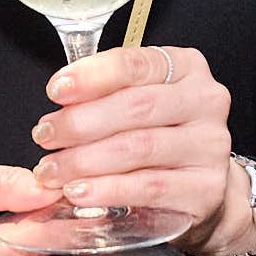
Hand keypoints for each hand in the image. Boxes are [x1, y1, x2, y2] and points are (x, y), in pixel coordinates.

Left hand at [31, 46, 241, 251]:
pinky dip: (107, 190)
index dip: (91, 77)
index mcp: (186, 67)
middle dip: (80, 122)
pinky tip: (78, 191)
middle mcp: (206, 101)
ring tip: (52, 170)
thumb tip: (59, 94)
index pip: (135, 64)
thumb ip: (104, 93)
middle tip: (44, 137)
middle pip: (135, 107)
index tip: (55, 90)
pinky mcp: (206, 189)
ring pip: (139, 148)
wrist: (202, 187)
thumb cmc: (159, 135)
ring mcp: (211, 146)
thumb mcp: (137, 102)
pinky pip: (148, 188)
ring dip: (85, 160)